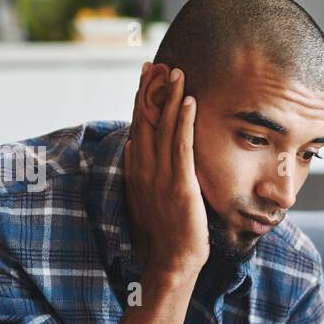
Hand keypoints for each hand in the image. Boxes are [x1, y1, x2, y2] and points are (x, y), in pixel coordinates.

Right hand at [123, 63, 209, 275]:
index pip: (139, 127)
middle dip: (151, 91)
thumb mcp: (146, 197)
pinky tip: (189, 101)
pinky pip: (182, 146)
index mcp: (137, 170)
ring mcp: (161, 176)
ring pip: (165, 128)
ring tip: (176, 72)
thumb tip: (134, 148)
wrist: (171, 260)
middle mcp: (145, 168)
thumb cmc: (164, 232)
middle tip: (156, 64)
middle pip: (147, 121)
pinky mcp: (181, 184)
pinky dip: (185, 122)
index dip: (142, 100)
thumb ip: (141, 171)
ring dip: (170, 98)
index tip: (145, 77)